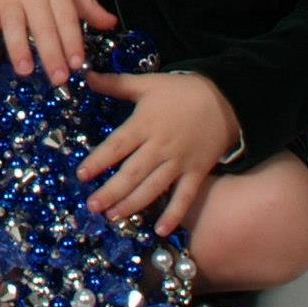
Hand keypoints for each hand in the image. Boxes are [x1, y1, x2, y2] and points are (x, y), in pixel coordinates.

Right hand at [0, 0, 117, 82]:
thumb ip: (87, 5)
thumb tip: (111, 24)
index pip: (66, 17)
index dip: (72, 40)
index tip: (78, 63)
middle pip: (43, 26)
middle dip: (51, 52)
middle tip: (58, 78)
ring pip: (14, 25)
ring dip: (19, 49)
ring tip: (25, 71)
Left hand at [76, 70, 239, 234]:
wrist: (226, 98)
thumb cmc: (181, 91)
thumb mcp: (147, 84)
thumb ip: (116, 84)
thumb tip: (86, 76)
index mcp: (144, 125)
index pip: (116, 146)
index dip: (98, 161)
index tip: (81, 175)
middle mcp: (159, 147)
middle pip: (132, 173)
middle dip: (111, 191)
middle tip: (93, 206)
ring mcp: (179, 162)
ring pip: (153, 187)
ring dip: (133, 204)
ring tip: (114, 216)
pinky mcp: (197, 172)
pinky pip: (185, 196)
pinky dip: (174, 214)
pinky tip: (160, 230)